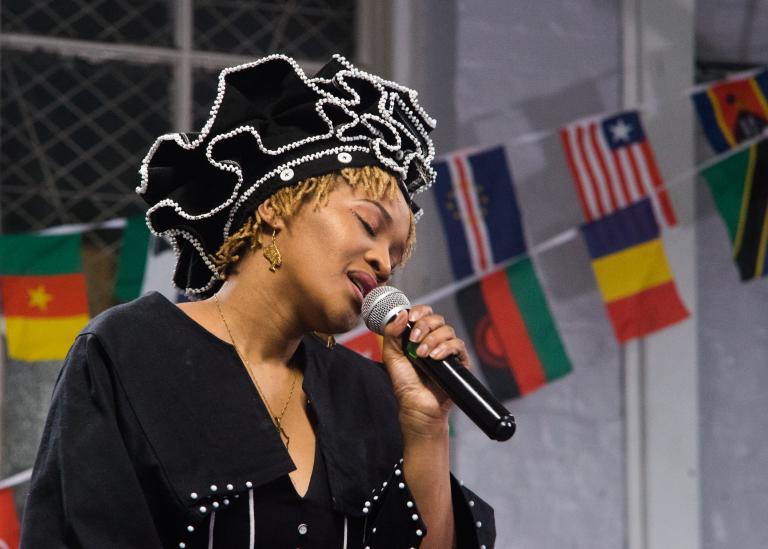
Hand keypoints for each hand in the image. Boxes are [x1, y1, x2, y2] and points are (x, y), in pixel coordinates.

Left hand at [381, 305, 470, 438]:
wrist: (417, 406)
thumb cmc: (404, 383)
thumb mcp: (391, 356)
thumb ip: (392, 333)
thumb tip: (402, 313)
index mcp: (418, 336)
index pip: (424, 313)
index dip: (419, 311)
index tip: (411, 319)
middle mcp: (433, 340)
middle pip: (436, 318)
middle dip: (424, 326)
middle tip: (413, 340)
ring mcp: (447, 350)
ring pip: (447, 330)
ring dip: (432, 340)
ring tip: (421, 355)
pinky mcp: (458, 361)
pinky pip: (457, 345)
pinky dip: (445, 348)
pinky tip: (435, 357)